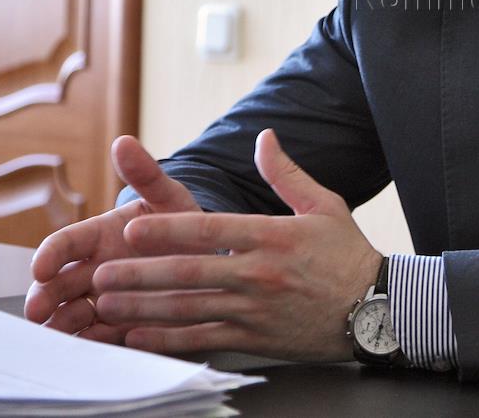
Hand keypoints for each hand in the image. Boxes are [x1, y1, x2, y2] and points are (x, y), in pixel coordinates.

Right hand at [24, 135, 201, 340]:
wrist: (211, 258)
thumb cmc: (183, 223)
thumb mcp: (169, 197)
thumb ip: (145, 175)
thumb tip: (123, 141)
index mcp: (98, 236)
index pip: (64, 243)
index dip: (48, 254)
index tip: (40, 266)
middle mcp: (95, 269)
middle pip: (58, 285)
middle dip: (44, 297)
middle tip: (37, 310)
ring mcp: (106, 298)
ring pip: (72, 314)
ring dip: (62, 325)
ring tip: (58, 334)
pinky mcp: (123, 325)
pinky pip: (101, 338)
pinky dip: (93, 343)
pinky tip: (93, 348)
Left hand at [87, 128, 383, 361]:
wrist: (377, 308)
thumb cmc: (348, 254)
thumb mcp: (324, 204)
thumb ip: (286, 173)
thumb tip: (264, 137)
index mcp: (273, 236)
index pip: (209, 229)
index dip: (166, 229)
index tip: (131, 226)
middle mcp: (259, 273)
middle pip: (188, 272)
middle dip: (139, 274)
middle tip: (100, 274)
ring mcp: (255, 309)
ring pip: (188, 309)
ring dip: (142, 308)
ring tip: (106, 305)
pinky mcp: (256, 338)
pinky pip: (203, 339)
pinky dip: (167, 340)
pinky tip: (138, 337)